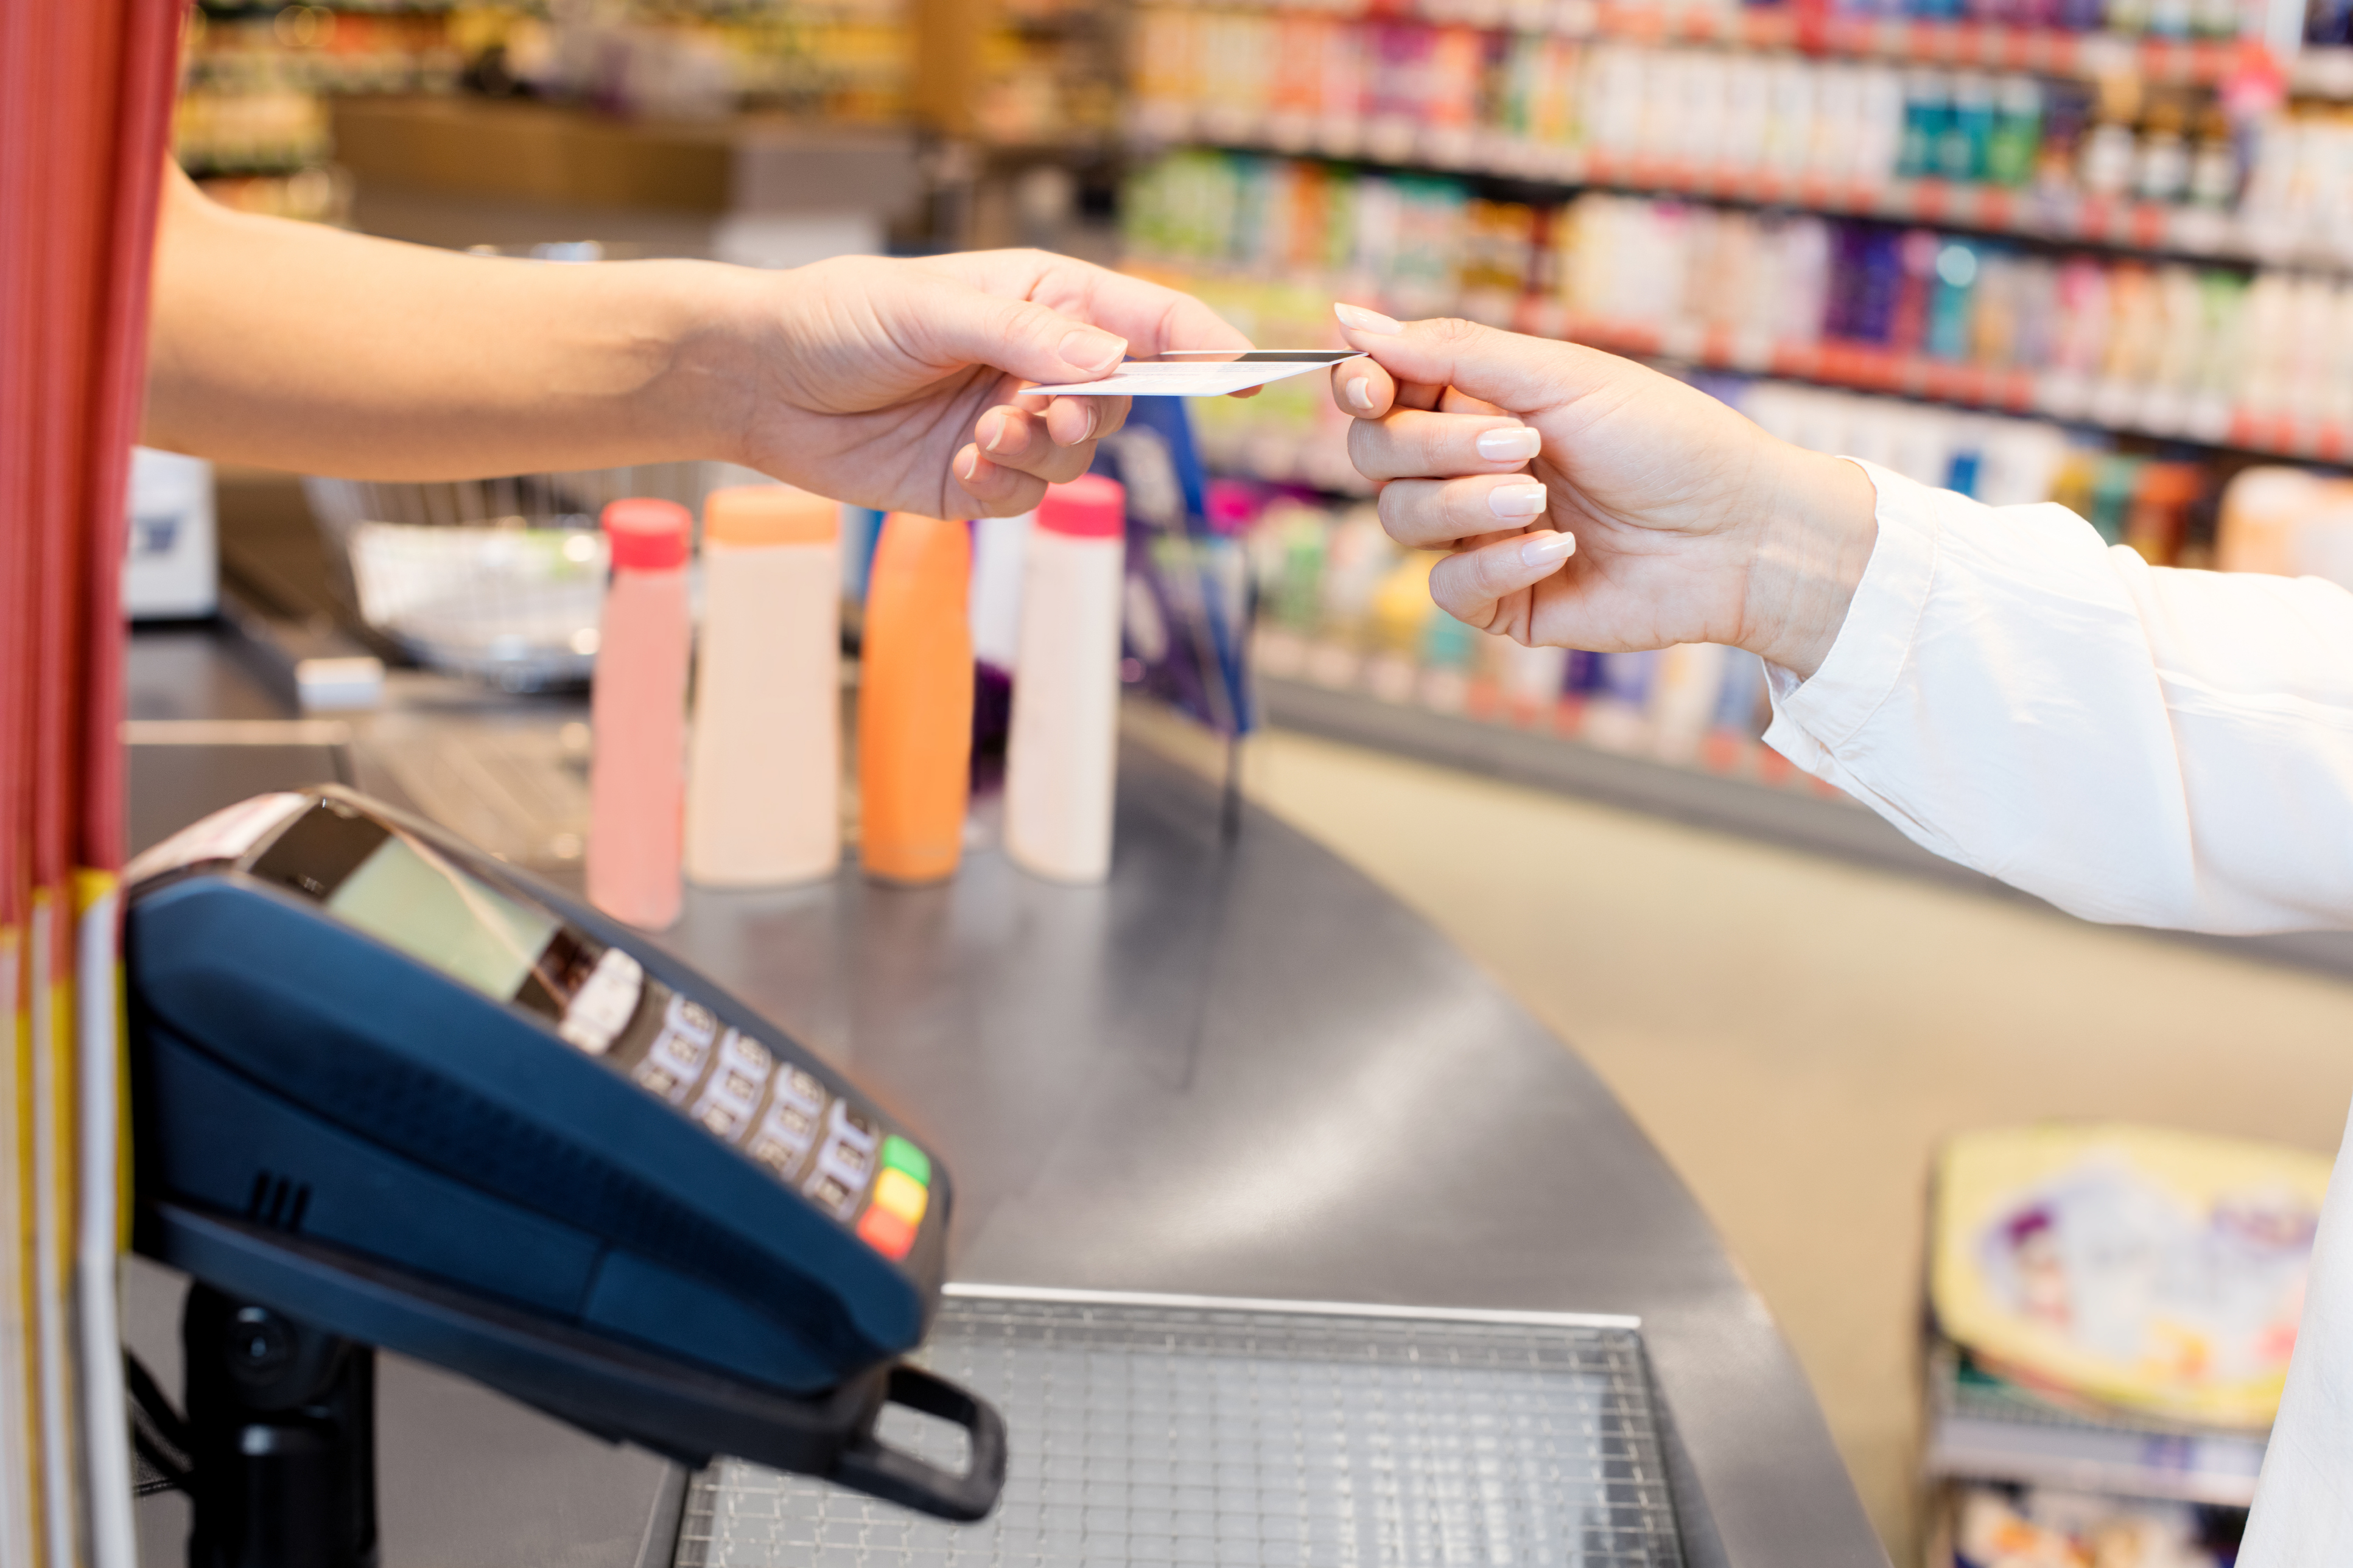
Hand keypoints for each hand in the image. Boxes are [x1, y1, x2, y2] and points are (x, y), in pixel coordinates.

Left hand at [723, 250, 1250, 518]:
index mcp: (1044, 300)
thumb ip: (1023, 337)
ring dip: (1041, 452)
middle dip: (1090, 412)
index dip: (1203, 346)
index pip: (1146, 322)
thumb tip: (1105, 363)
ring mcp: (1011, 425)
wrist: (760, 382)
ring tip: (984, 436)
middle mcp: (1038, 363)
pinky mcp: (978, 481)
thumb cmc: (839, 317)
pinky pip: (1028, 499)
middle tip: (1039, 412)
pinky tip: (965, 467)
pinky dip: (1006, 488)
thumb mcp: (932, 307)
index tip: (1246, 371)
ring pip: (1078, 456)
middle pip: (1121, 400)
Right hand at [1329, 307, 1879, 675]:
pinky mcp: (1502, 601)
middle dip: (1433, 448)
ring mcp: (1479, 536)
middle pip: (1376, 456)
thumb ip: (1450, 351)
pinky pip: (1448, 588)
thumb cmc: (1666, 439)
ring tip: (1541, 500)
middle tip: (1521, 444)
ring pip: (1401, 521)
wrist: (1742, 533)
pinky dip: (1497, 565)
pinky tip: (1561, 549)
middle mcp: (1466, 466)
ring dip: (1467, 504)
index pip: (1377, 394)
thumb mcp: (1560, 375)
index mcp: (1477, 401)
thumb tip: (1348, 316)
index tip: (1371, 389)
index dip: (1358, 389)